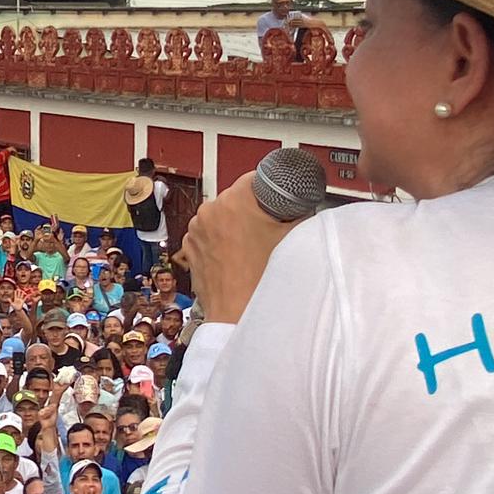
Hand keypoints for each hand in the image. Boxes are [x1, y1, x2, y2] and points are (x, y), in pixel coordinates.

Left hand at [177, 172, 301, 323]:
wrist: (238, 316)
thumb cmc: (263, 282)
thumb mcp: (295, 239)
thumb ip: (301, 213)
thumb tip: (303, 204)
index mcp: (235, 201)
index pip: (257, 177)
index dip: (272, 187)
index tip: (279, 197)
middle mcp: (210, 211)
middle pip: (238, 197)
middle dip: (254, 208)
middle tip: (270, 229)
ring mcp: (197, 230)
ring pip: (222, 215)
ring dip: (235, 224)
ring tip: (253, 247)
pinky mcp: (191, 248)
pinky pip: (209, 234)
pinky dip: (221, 240)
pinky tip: (237, 256)